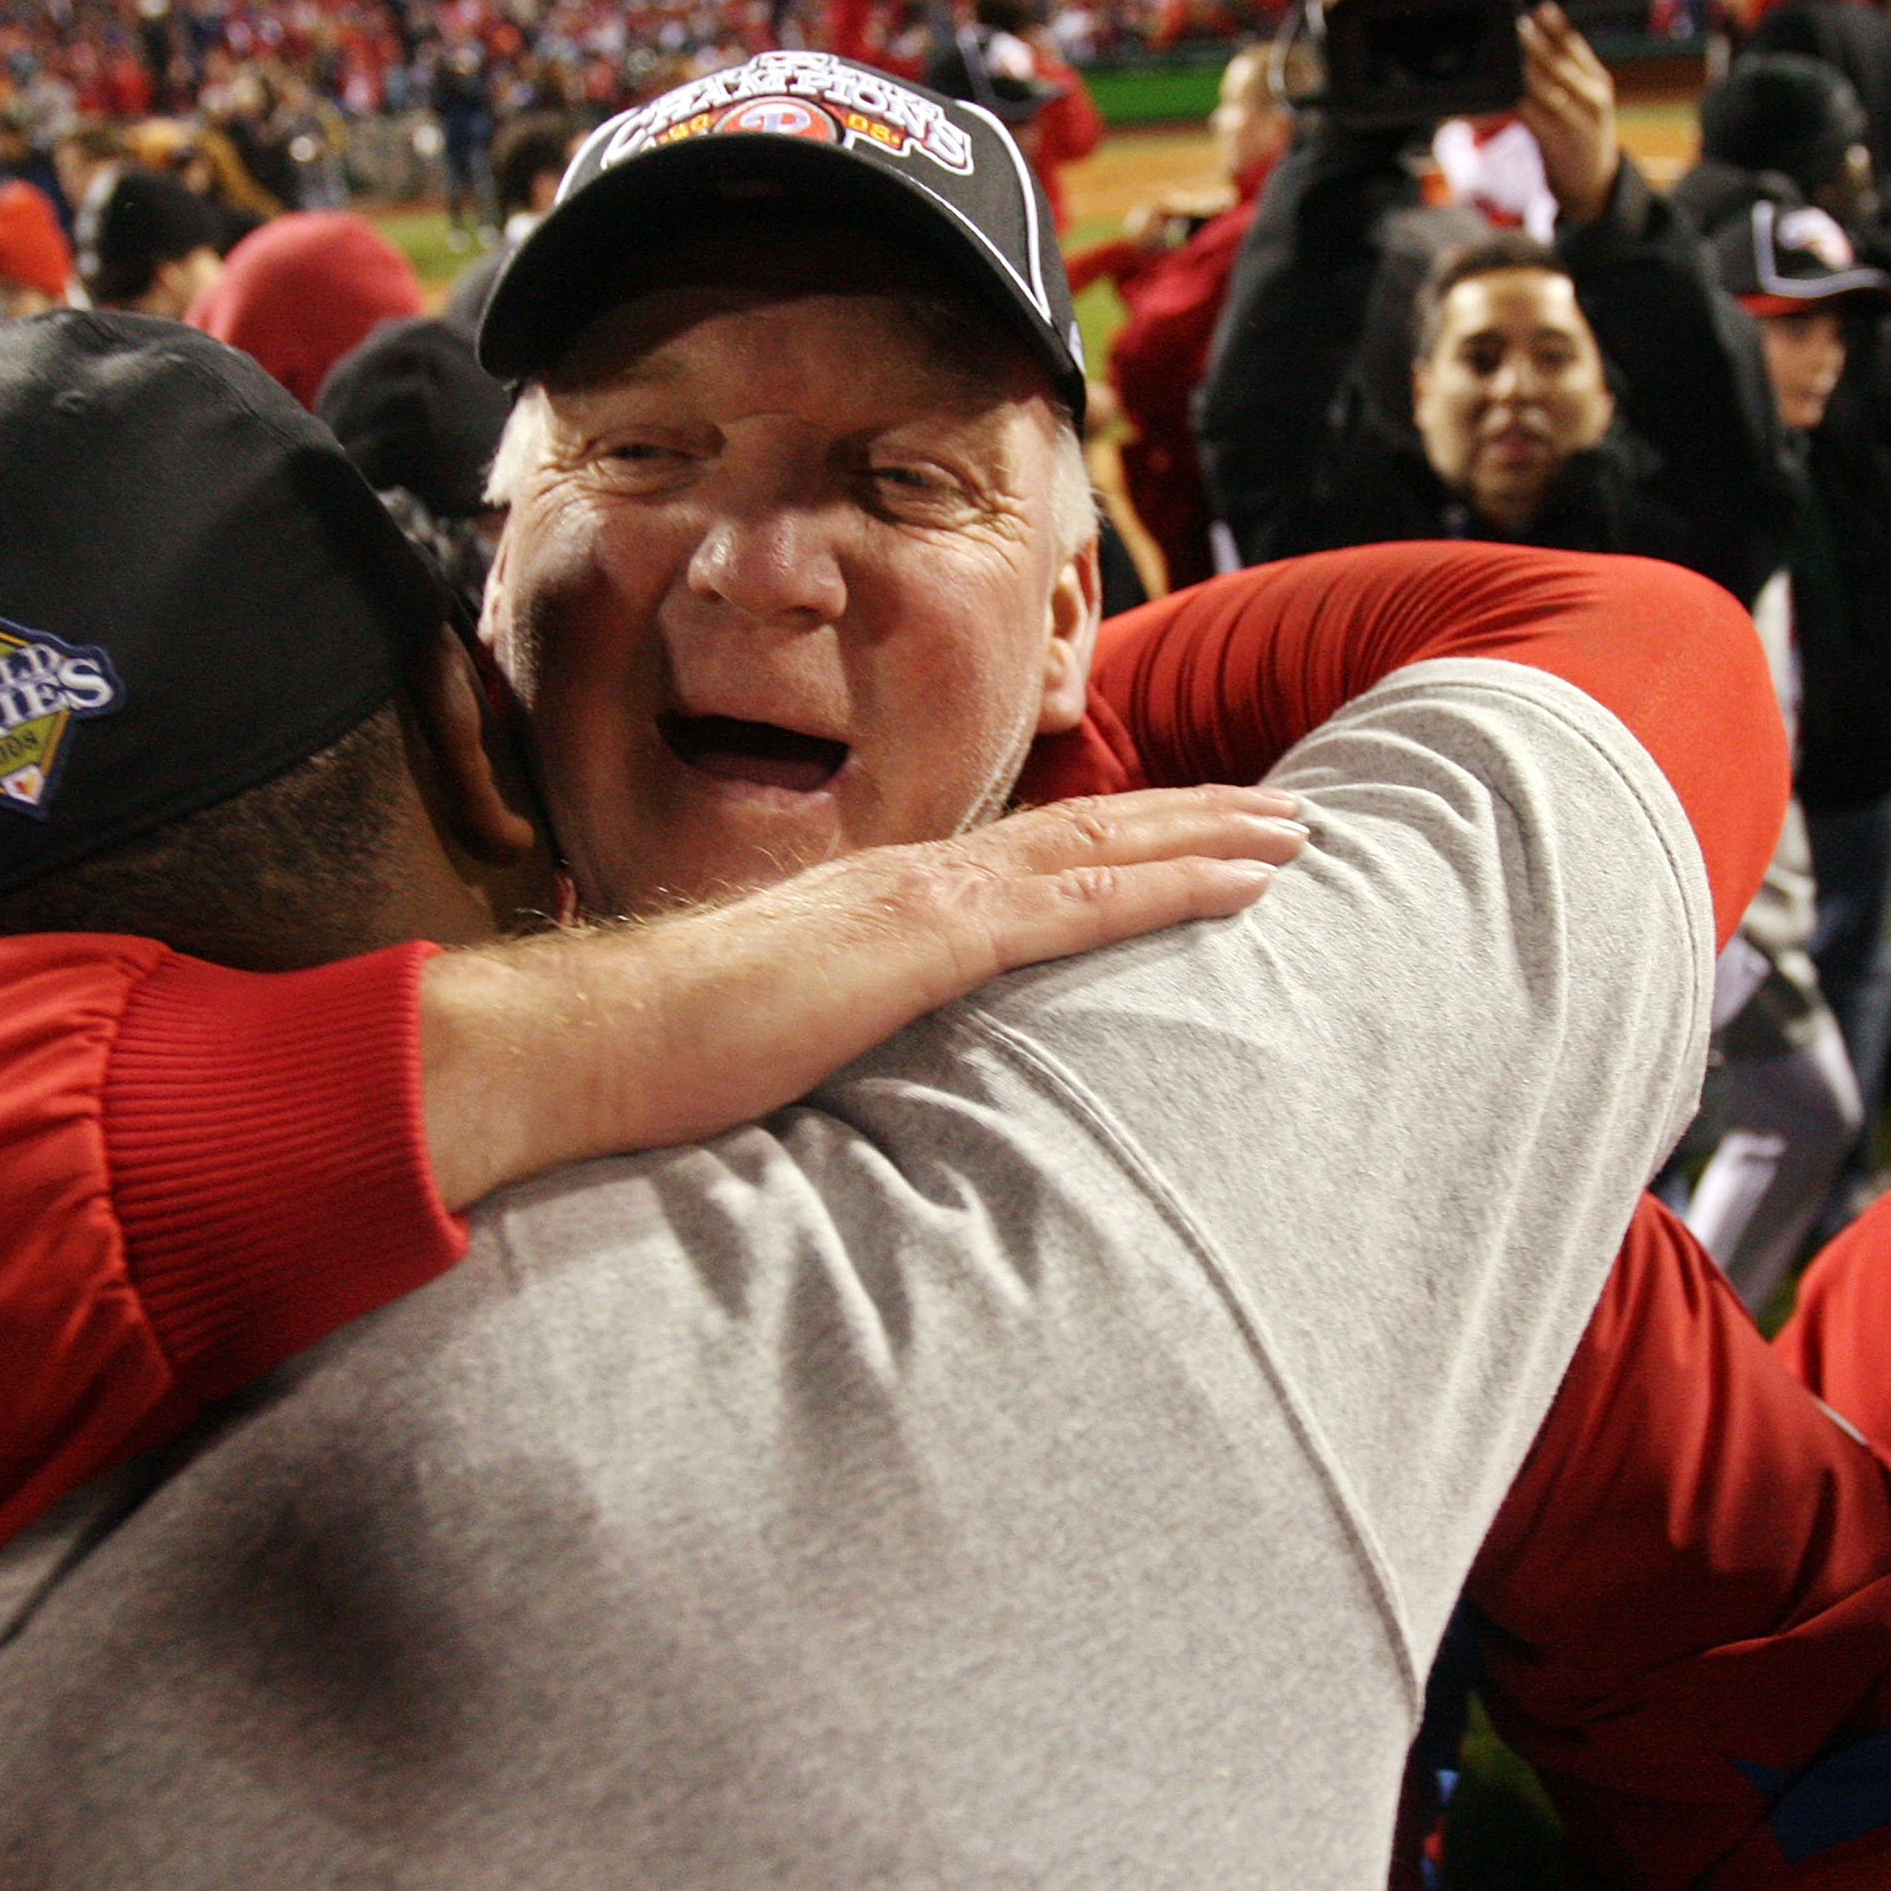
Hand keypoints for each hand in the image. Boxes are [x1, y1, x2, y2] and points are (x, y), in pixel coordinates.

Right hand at [420, 784, 1309, 1206]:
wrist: (594, 1044)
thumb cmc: (659, 1058)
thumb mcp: (771, 1039)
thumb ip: (834, 1036)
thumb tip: (858, 1076)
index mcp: (875, 902)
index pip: (1020, 860)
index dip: (1114, 842)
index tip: (1191, 839)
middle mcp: (908, 876)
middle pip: (1079, 832)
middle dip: (1190, 819)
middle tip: (1287, 814)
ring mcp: (918, 900)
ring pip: (1096, 851)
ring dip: (1206, 839)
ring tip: (1296, 834)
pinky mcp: (923, 943)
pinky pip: (1074, 906)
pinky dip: (1168, 885)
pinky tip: (1239, 885)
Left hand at [1518, 3, 1618, 228]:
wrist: (1596, 183)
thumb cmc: (1580, 135)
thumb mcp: (1582, 100)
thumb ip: (1563, 77)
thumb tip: (1530, 48)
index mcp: (1597, 82)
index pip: (1579, 48)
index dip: (1560, 27)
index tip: (1543, 8)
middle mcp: (1592, 98)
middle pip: (1562, 65)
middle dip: (1540, 44)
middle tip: (1519, 26)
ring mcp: (1577, 121)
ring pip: (1548, 90)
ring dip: (1526, 72)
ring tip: (1507, 55)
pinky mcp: (1558, 143)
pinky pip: (1533, 119)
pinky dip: (1517, 105)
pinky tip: (1502, 96)